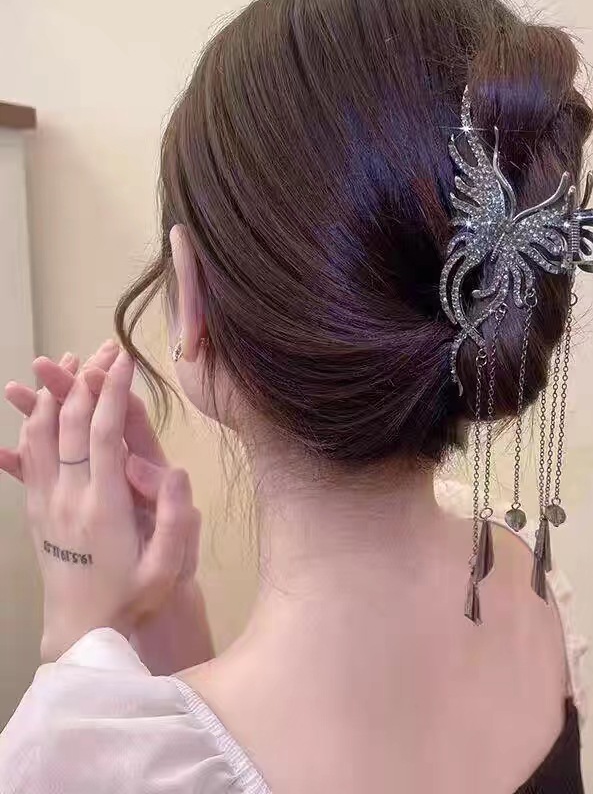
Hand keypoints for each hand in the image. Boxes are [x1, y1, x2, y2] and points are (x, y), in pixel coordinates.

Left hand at [1, 342, 210, 665]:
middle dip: (87, 381)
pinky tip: (42, 407)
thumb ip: (175, 520)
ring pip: (41, 435)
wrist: (81, 632)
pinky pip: (28, 456)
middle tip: (105, 349)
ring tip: (71, 363)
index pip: (103, 434)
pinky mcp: (33, 510)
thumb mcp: (167, 568)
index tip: (125, 361)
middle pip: (69, 425)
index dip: (113, 393)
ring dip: (56, 395)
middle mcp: (67, 497)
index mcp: (103, 507)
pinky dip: (34, 423)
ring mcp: (44, 502)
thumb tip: (174, 469)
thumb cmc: (131, 598)